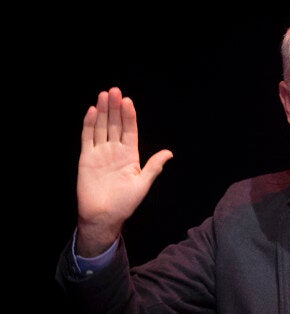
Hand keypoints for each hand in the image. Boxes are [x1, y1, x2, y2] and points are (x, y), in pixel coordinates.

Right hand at [75, 87, 172, 256]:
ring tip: (104, 95)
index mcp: (130, 155)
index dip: (129, 116)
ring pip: (101, 127)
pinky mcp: (86, 158)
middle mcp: (115, 151)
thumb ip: (153, 167)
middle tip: (115, 90)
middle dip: (115, 108)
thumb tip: (169, 153)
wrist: (103, 216)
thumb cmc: (125, 203)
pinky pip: (87, 138)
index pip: (130, 131)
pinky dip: (89, 124)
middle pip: (115, 125)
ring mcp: (100, 153)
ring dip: (103, 111)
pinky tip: (92, 111)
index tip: (128, 101)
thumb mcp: (142, 184)